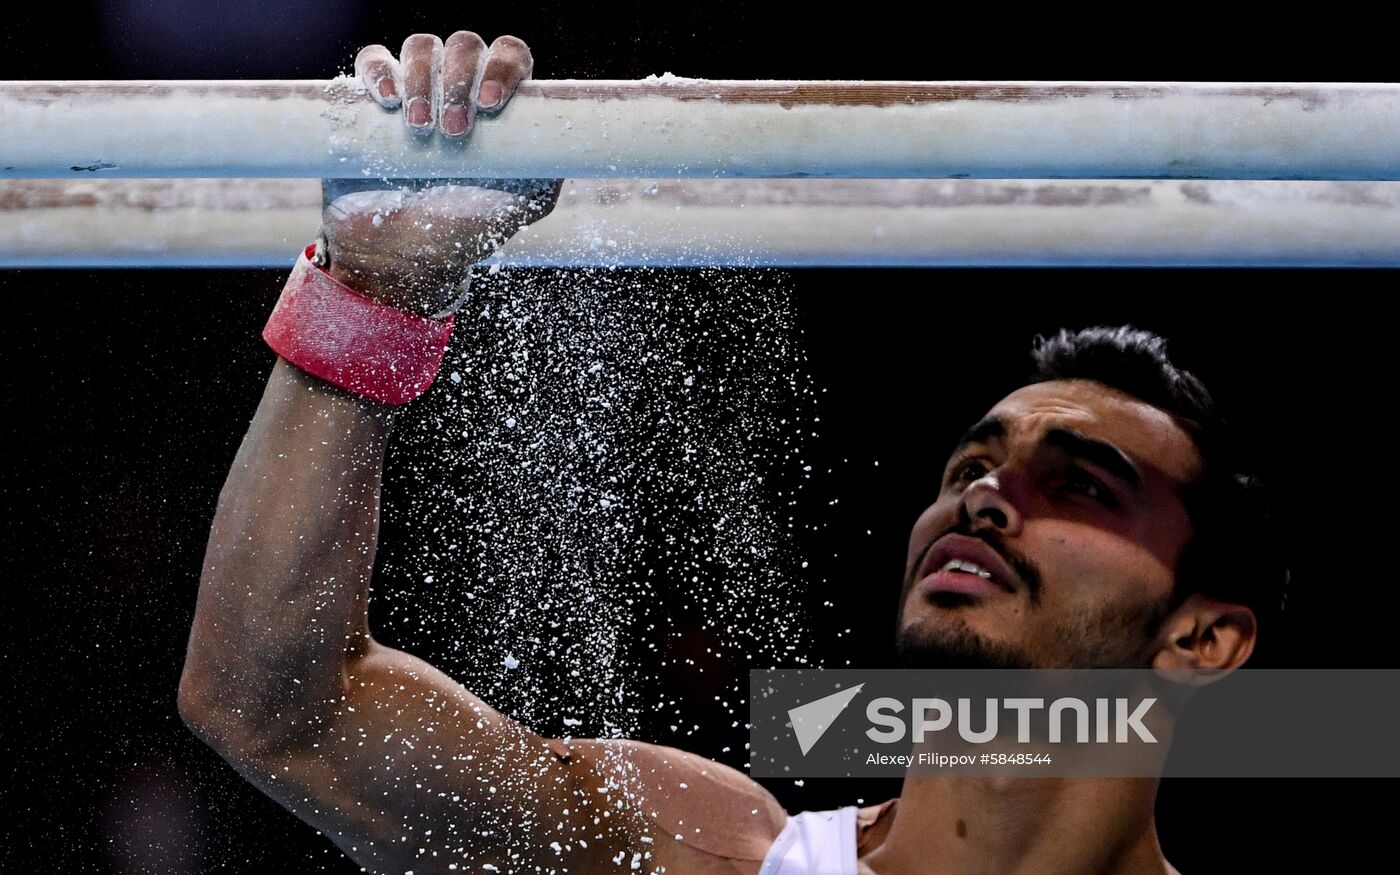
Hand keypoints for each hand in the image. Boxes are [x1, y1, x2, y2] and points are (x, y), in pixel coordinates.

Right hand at [319, 32, 562, 316]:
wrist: (399, 253)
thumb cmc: (461, 230)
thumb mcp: (513, 210)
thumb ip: (542, 179)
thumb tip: (563, 149)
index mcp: (499, 105)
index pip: (510, 56)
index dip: (503, 67)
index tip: (490, 104)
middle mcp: (459, 86)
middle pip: (465, 46)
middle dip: (460, 80)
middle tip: (454, 131)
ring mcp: (415, 88)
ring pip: (421, 47)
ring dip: (423, 79)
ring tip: (420, 128)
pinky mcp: (371, 98)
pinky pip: (374, 58)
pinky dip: (379, 70)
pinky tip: (388, 100)